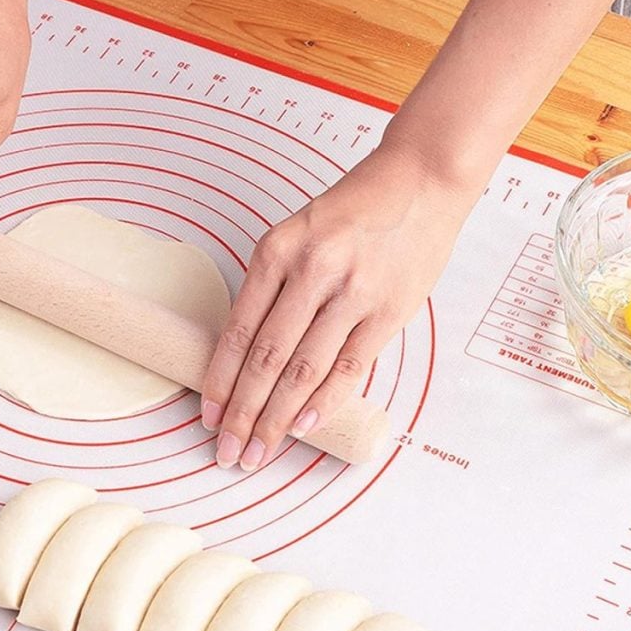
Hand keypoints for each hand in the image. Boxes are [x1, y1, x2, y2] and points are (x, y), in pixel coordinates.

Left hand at [201, 141, 478, 470]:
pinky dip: (324, 401)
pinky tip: (303, 426)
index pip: (238, 332)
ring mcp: (353, 292)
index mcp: (276, 250)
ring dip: (277, 418)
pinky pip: (350, 366)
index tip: (207, 417)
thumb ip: (274, 289)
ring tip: (259, 451)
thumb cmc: (354, 210)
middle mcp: (311, 271)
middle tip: (227, 451)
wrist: (422, 179)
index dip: (219, 381)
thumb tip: (249, 358)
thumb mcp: (297, 234)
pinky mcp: (389, 310)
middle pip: (267, 359)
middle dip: (242, 413)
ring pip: (304, 370)